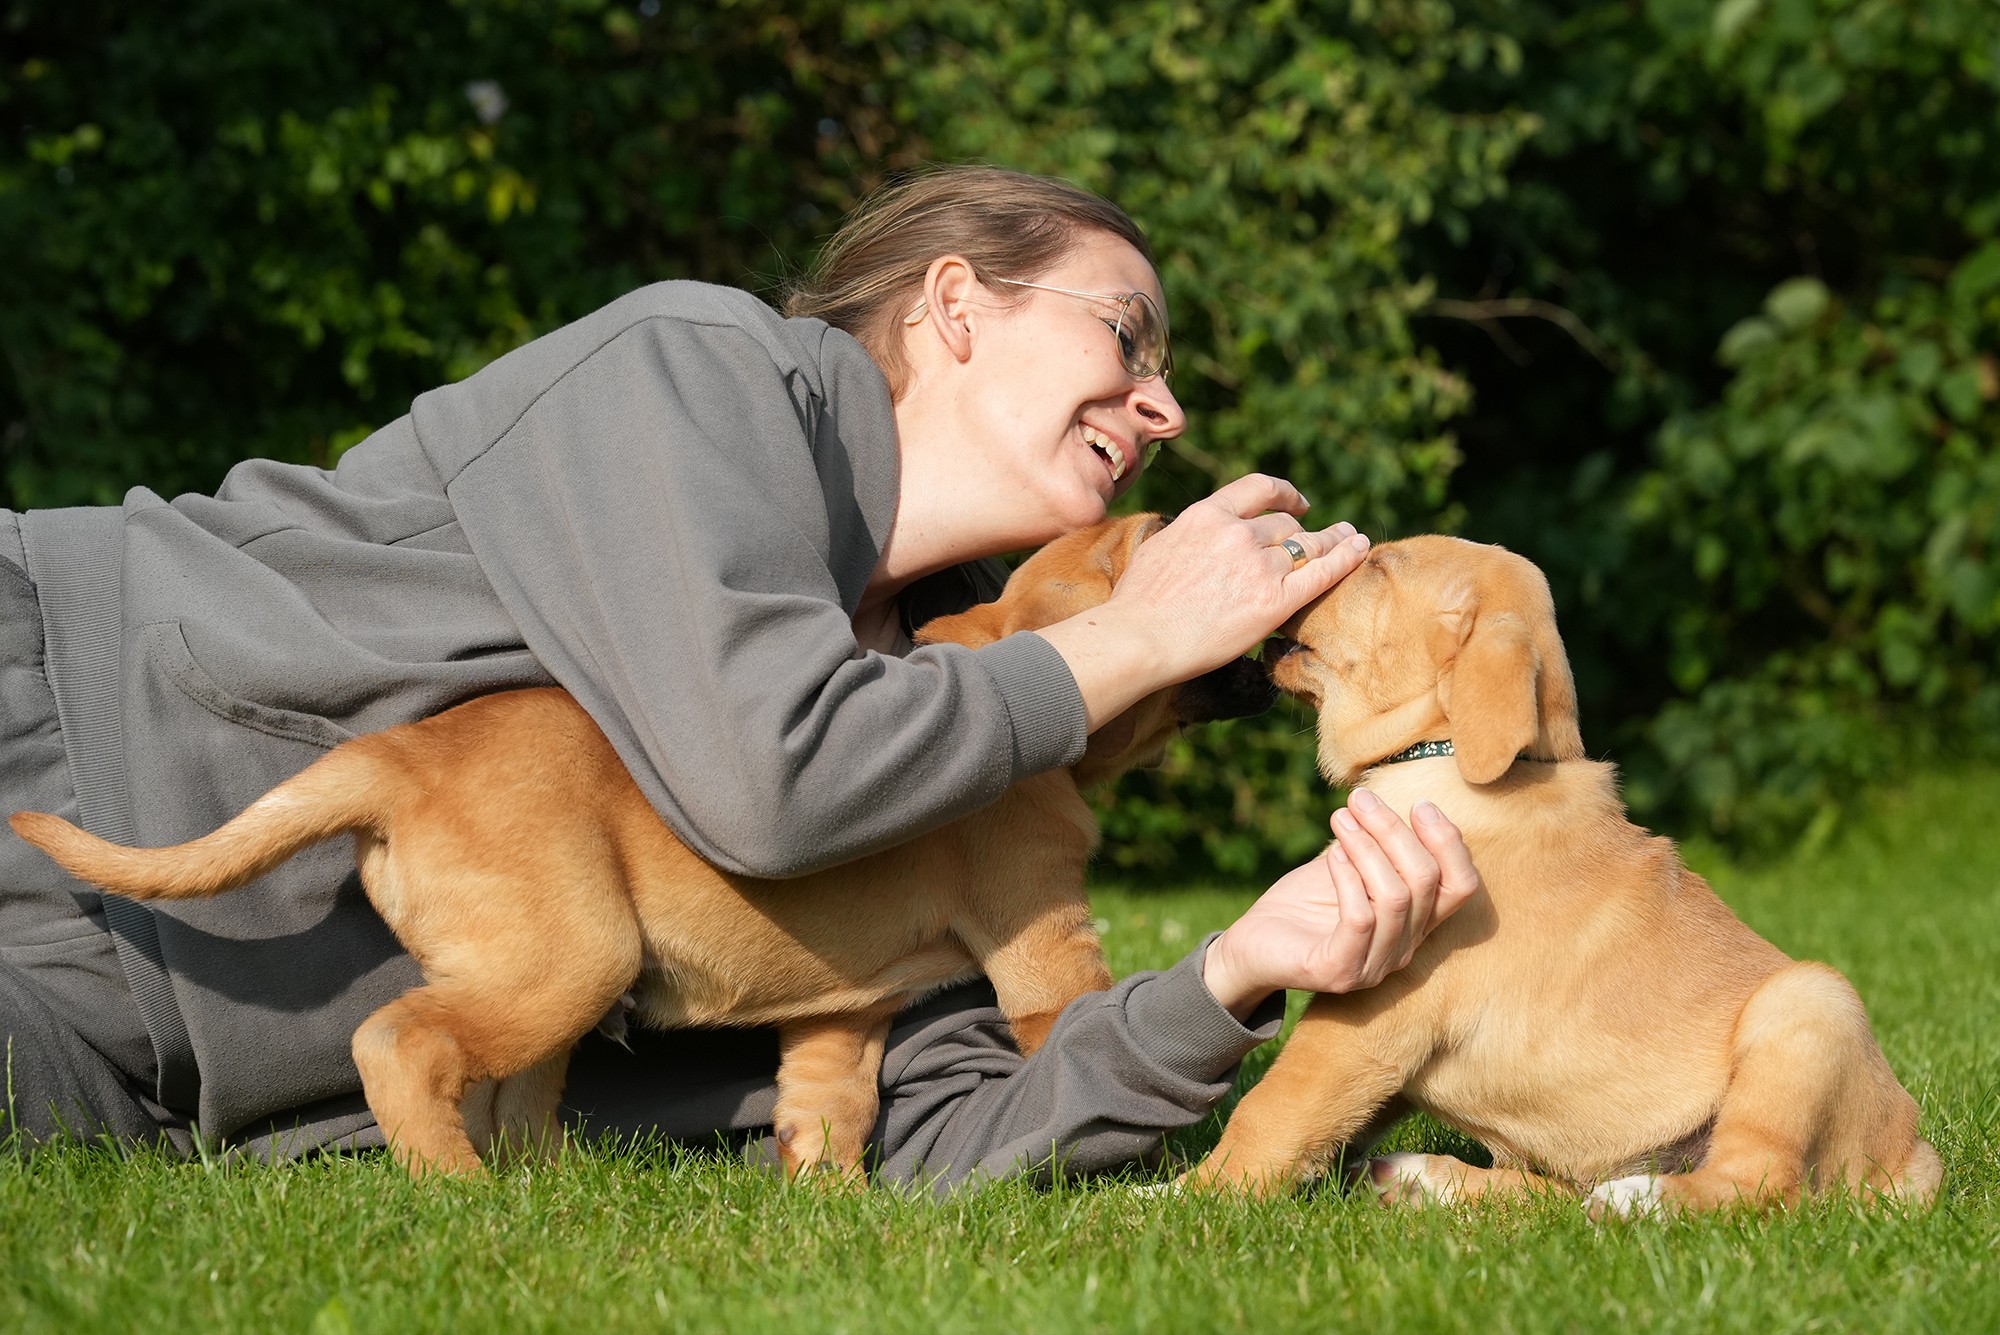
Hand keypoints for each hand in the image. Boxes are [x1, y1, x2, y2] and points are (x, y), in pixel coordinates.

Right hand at [1110, 473, 1369, 680]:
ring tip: (1351, 539)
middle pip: (1285, 524)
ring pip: (1309, 544)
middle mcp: (1236, 532)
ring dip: (1334, 540)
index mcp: (1206, 515)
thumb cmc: (1136, 605)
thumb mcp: (1159, 548)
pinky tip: (1360, 549)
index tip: (1297, 503)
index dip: (1284, 493)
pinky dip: (1347, 557)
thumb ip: (1188, 536)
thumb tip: (1197, 539)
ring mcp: (1258, 565)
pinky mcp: (1275, 600)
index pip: (1257, 490)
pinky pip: (1323, 572)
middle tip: (1325, 536)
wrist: (1138, 639)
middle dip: (1305, 530)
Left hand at [1201, 790, 1483, 1019]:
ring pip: (1396, 896)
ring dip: (1367, 846)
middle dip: (1394, 830)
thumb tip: (1390, 801)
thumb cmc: (1302, 904)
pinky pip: (1360, 918)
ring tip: (1340, 818)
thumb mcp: (1347, 866)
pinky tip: (1331, 854)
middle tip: (1360, 800)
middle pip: (1428, 881)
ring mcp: (1375, 966)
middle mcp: (1405, 949)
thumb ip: (1376, 846)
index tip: (1420, 804)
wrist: (1251, 947)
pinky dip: (1347, 878)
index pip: (1461, 887)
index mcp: (1415, 924)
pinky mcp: (1340, 971)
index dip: (1449, 842)